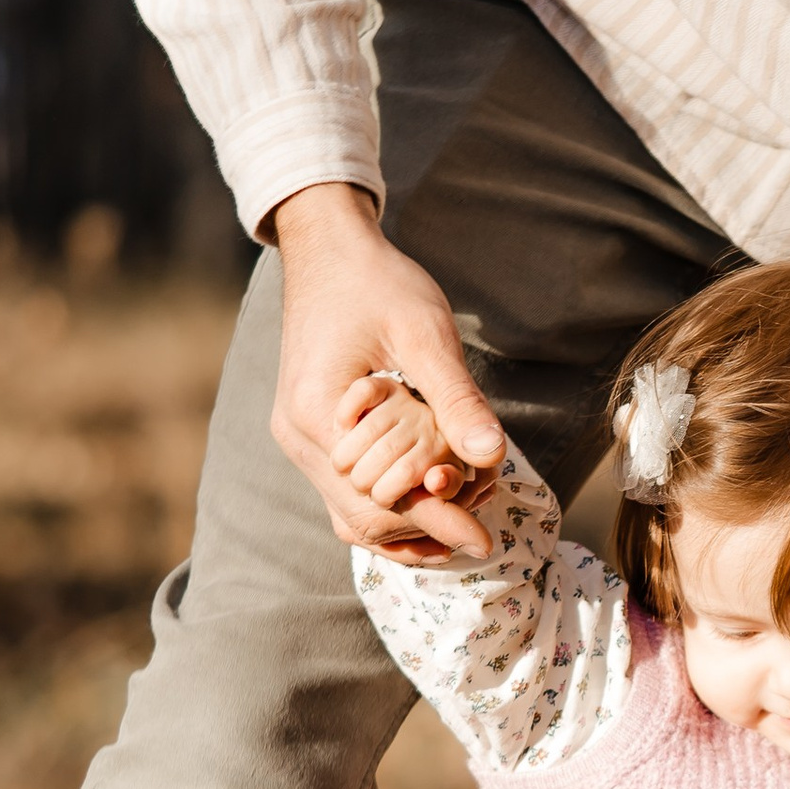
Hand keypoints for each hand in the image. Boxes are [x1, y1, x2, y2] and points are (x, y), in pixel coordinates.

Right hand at [265, 182, 505, 560]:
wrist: (330, 250)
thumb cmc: (378, 282)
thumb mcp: (426, 334)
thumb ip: (456, 399)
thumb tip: (492, 456)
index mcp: (317, 414)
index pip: (378, 499)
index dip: (436, 521)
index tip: (484, 539)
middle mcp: (297, 438)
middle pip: (362, 518)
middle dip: (424, 523)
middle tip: (480, 514)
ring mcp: (298, 439)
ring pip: (350, 513)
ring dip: (406, 518)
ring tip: (461, 512)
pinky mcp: (309, 434)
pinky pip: (345, 491)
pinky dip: (388, 501)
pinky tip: (430, 495)